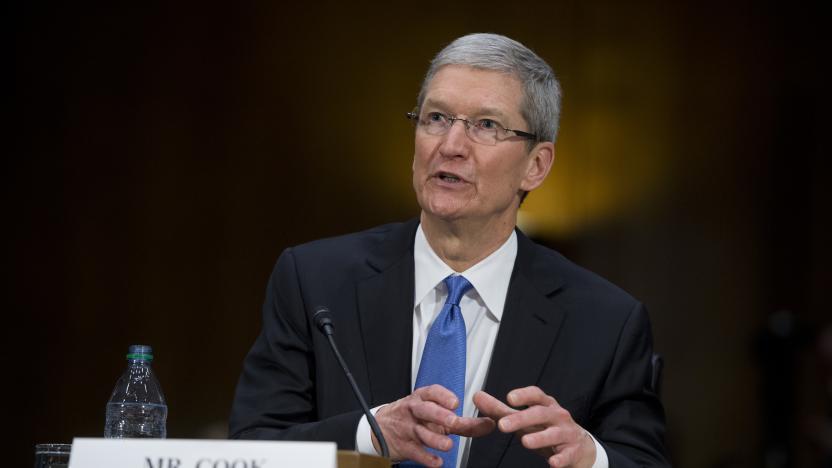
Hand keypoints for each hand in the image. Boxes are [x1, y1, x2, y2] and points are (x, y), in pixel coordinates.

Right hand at [374, 384, 495, 465]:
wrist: (380, 430)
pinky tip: (436, 462)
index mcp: (422, 399)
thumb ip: (463, 422)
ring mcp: (407, 428)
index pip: (431, 392)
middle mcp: (414, 411)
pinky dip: (426, 458)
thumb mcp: (435, 416)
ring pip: (420, 432)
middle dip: (439, 415)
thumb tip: (489, 423)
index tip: (455, 402)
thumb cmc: (414, 419)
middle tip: (453, 421)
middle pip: (425, 410)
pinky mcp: (403, 446)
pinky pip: (415, 452)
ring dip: (434, 439)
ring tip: (448, 445)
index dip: (443, 396)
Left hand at [473, 387, 595, 467]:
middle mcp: (558, 416)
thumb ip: (500, 409)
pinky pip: (567, 455)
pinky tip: (552, 463)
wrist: (578, 447)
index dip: (523, 395)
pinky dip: (560, 459)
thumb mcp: (525, 418)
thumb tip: (477, 396)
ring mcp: (567, 433)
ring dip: (540, 438)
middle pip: (540, 414)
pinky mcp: (573, 451)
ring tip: (525, 442)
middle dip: (522, 419)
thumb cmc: (547, 428)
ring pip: (554, 434)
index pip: (536, 395)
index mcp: (545, 405)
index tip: (509, 398)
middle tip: (503, 425)